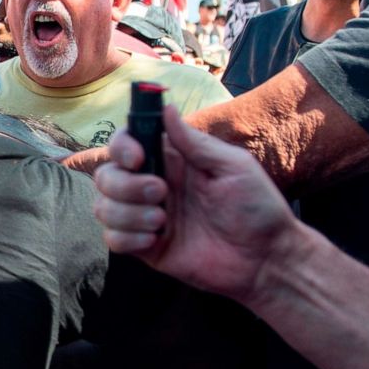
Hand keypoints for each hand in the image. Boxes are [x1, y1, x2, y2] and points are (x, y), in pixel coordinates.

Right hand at [93, 105, 302, 301]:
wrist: (264, 259)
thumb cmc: (257, 207)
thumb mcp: (232, 166)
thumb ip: (195, 142)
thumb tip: (166, 108)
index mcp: (172, 160)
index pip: (126, 142)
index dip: (121, 146)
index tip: (137, 158)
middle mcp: (152, 185)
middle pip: (106, 175)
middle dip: (125, 185)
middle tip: (161, 193)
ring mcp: (146, 216)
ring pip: (103, 207)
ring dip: (126, 213)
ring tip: (162, 222)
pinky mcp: (146, 247)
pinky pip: (112, 239)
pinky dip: (127, 238)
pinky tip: (156, 241)